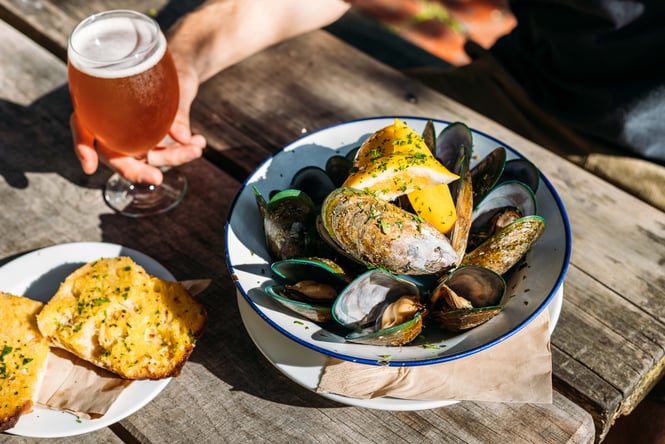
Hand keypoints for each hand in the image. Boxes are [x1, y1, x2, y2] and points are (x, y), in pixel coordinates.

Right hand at [71, 62, 205, 185]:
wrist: (181, 65)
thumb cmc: (167, 66)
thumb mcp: (173, 81)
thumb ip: (177, 111)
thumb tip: (183, 137)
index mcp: (99, 102)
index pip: (83, 126)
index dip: (83, 147)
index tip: (90, 168)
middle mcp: (113, 123)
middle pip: (115, 154)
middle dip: (136, 170)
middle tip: (156, 178)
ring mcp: (133, 134)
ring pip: (146, 157)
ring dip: (174, 157)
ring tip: (196, 148)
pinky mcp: (153, 140)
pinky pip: (165, 153)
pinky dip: (184, 151)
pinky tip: (199, 143)